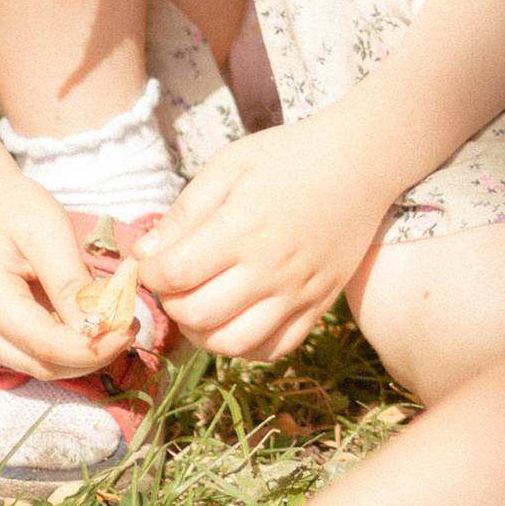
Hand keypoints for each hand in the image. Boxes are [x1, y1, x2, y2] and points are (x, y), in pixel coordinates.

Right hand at [0, 156, 110, 378]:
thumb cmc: (11, 206)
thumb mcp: (49, 232)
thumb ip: (72, 283)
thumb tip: (101, 329)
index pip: (48, 347)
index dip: (95, 348)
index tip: (131, 330)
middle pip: (42, 366)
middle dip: (90, 355)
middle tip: (126, 328)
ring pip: (34, 367)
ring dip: (75, 354)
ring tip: (105, 323)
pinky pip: (22, 355)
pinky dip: (54, 347)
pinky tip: (73, 321)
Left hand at [139, 114, 395, 363]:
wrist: (360, 162)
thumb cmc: (289, 156)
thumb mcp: (229, 166)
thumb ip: (185, 212)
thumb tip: (143, 253)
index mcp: (243, 227)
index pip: (174, 274)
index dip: (148, 274)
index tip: (150, 261)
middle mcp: (271, 268)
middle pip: (197, 315)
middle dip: (169, 303)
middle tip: (172, 282)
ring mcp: (298, 293)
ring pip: (232, 344)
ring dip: (200, 333)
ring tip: (197, 305)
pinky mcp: (318, 305)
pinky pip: (274, 349)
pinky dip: (244, 346)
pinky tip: (233, 319)